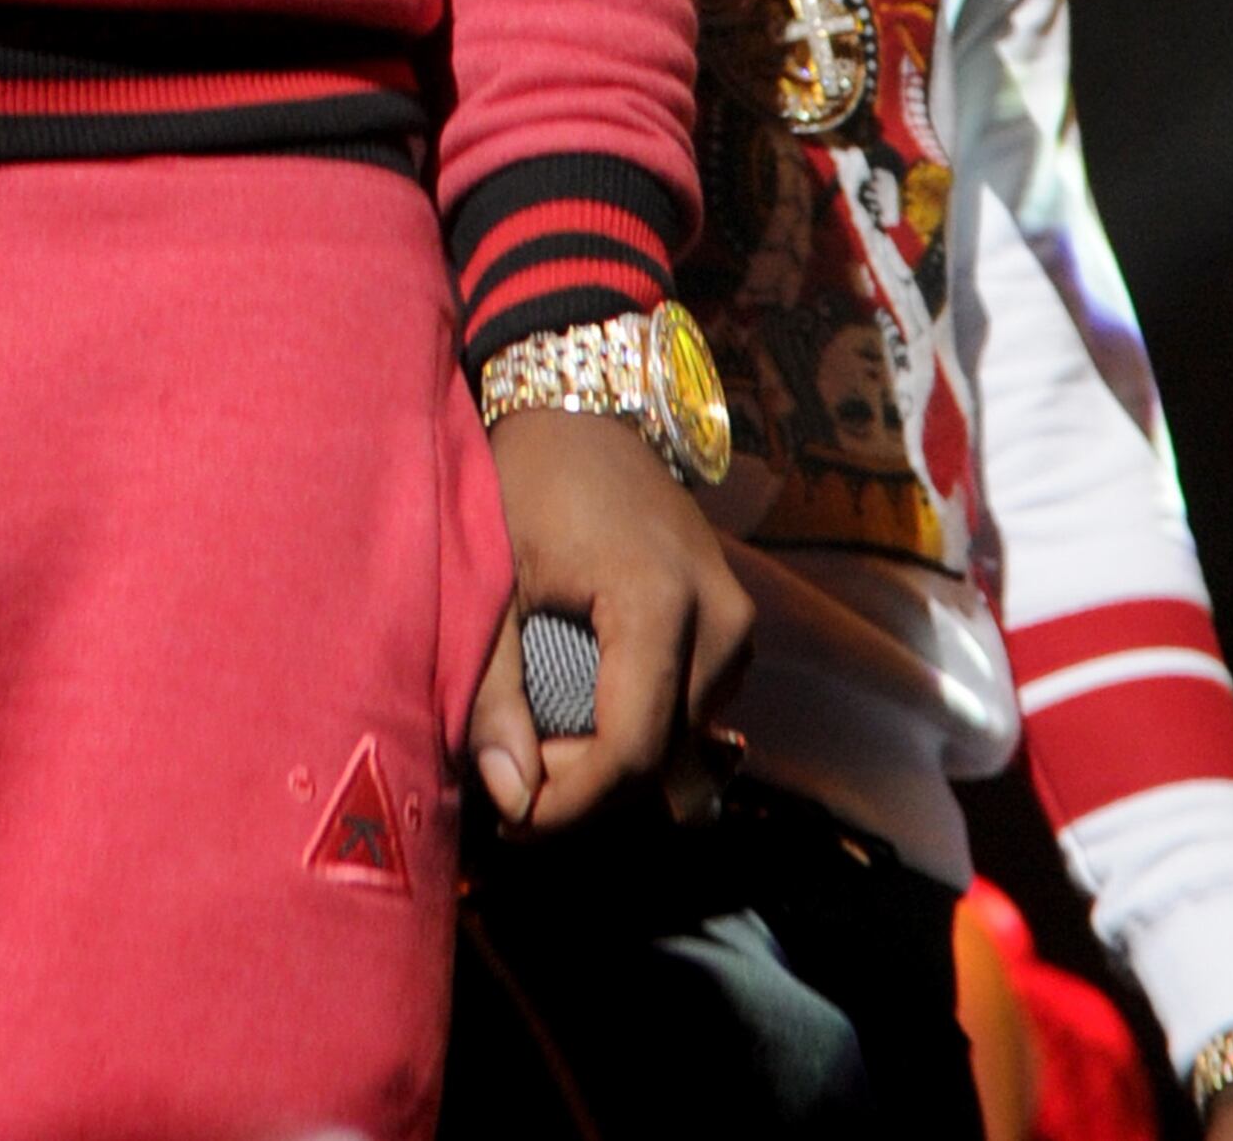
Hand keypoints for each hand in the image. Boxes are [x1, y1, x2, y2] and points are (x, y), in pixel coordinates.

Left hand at [468, 406, 753, 833]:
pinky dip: (642, 730)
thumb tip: (512, 800)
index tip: (512, 822)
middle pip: (663, 758)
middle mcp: (721, 621)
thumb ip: (495, 692)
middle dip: (587, 787)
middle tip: (511, 774)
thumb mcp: (493, 581)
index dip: (573, 803)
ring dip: (615, 761)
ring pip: (683, 744)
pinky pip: (696, 714)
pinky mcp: (736, 629)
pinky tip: (581, 709)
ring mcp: (739, 625)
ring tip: (539, 733)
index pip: (633, 749)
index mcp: (659, 603)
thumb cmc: (527, 484)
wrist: (585, 410)